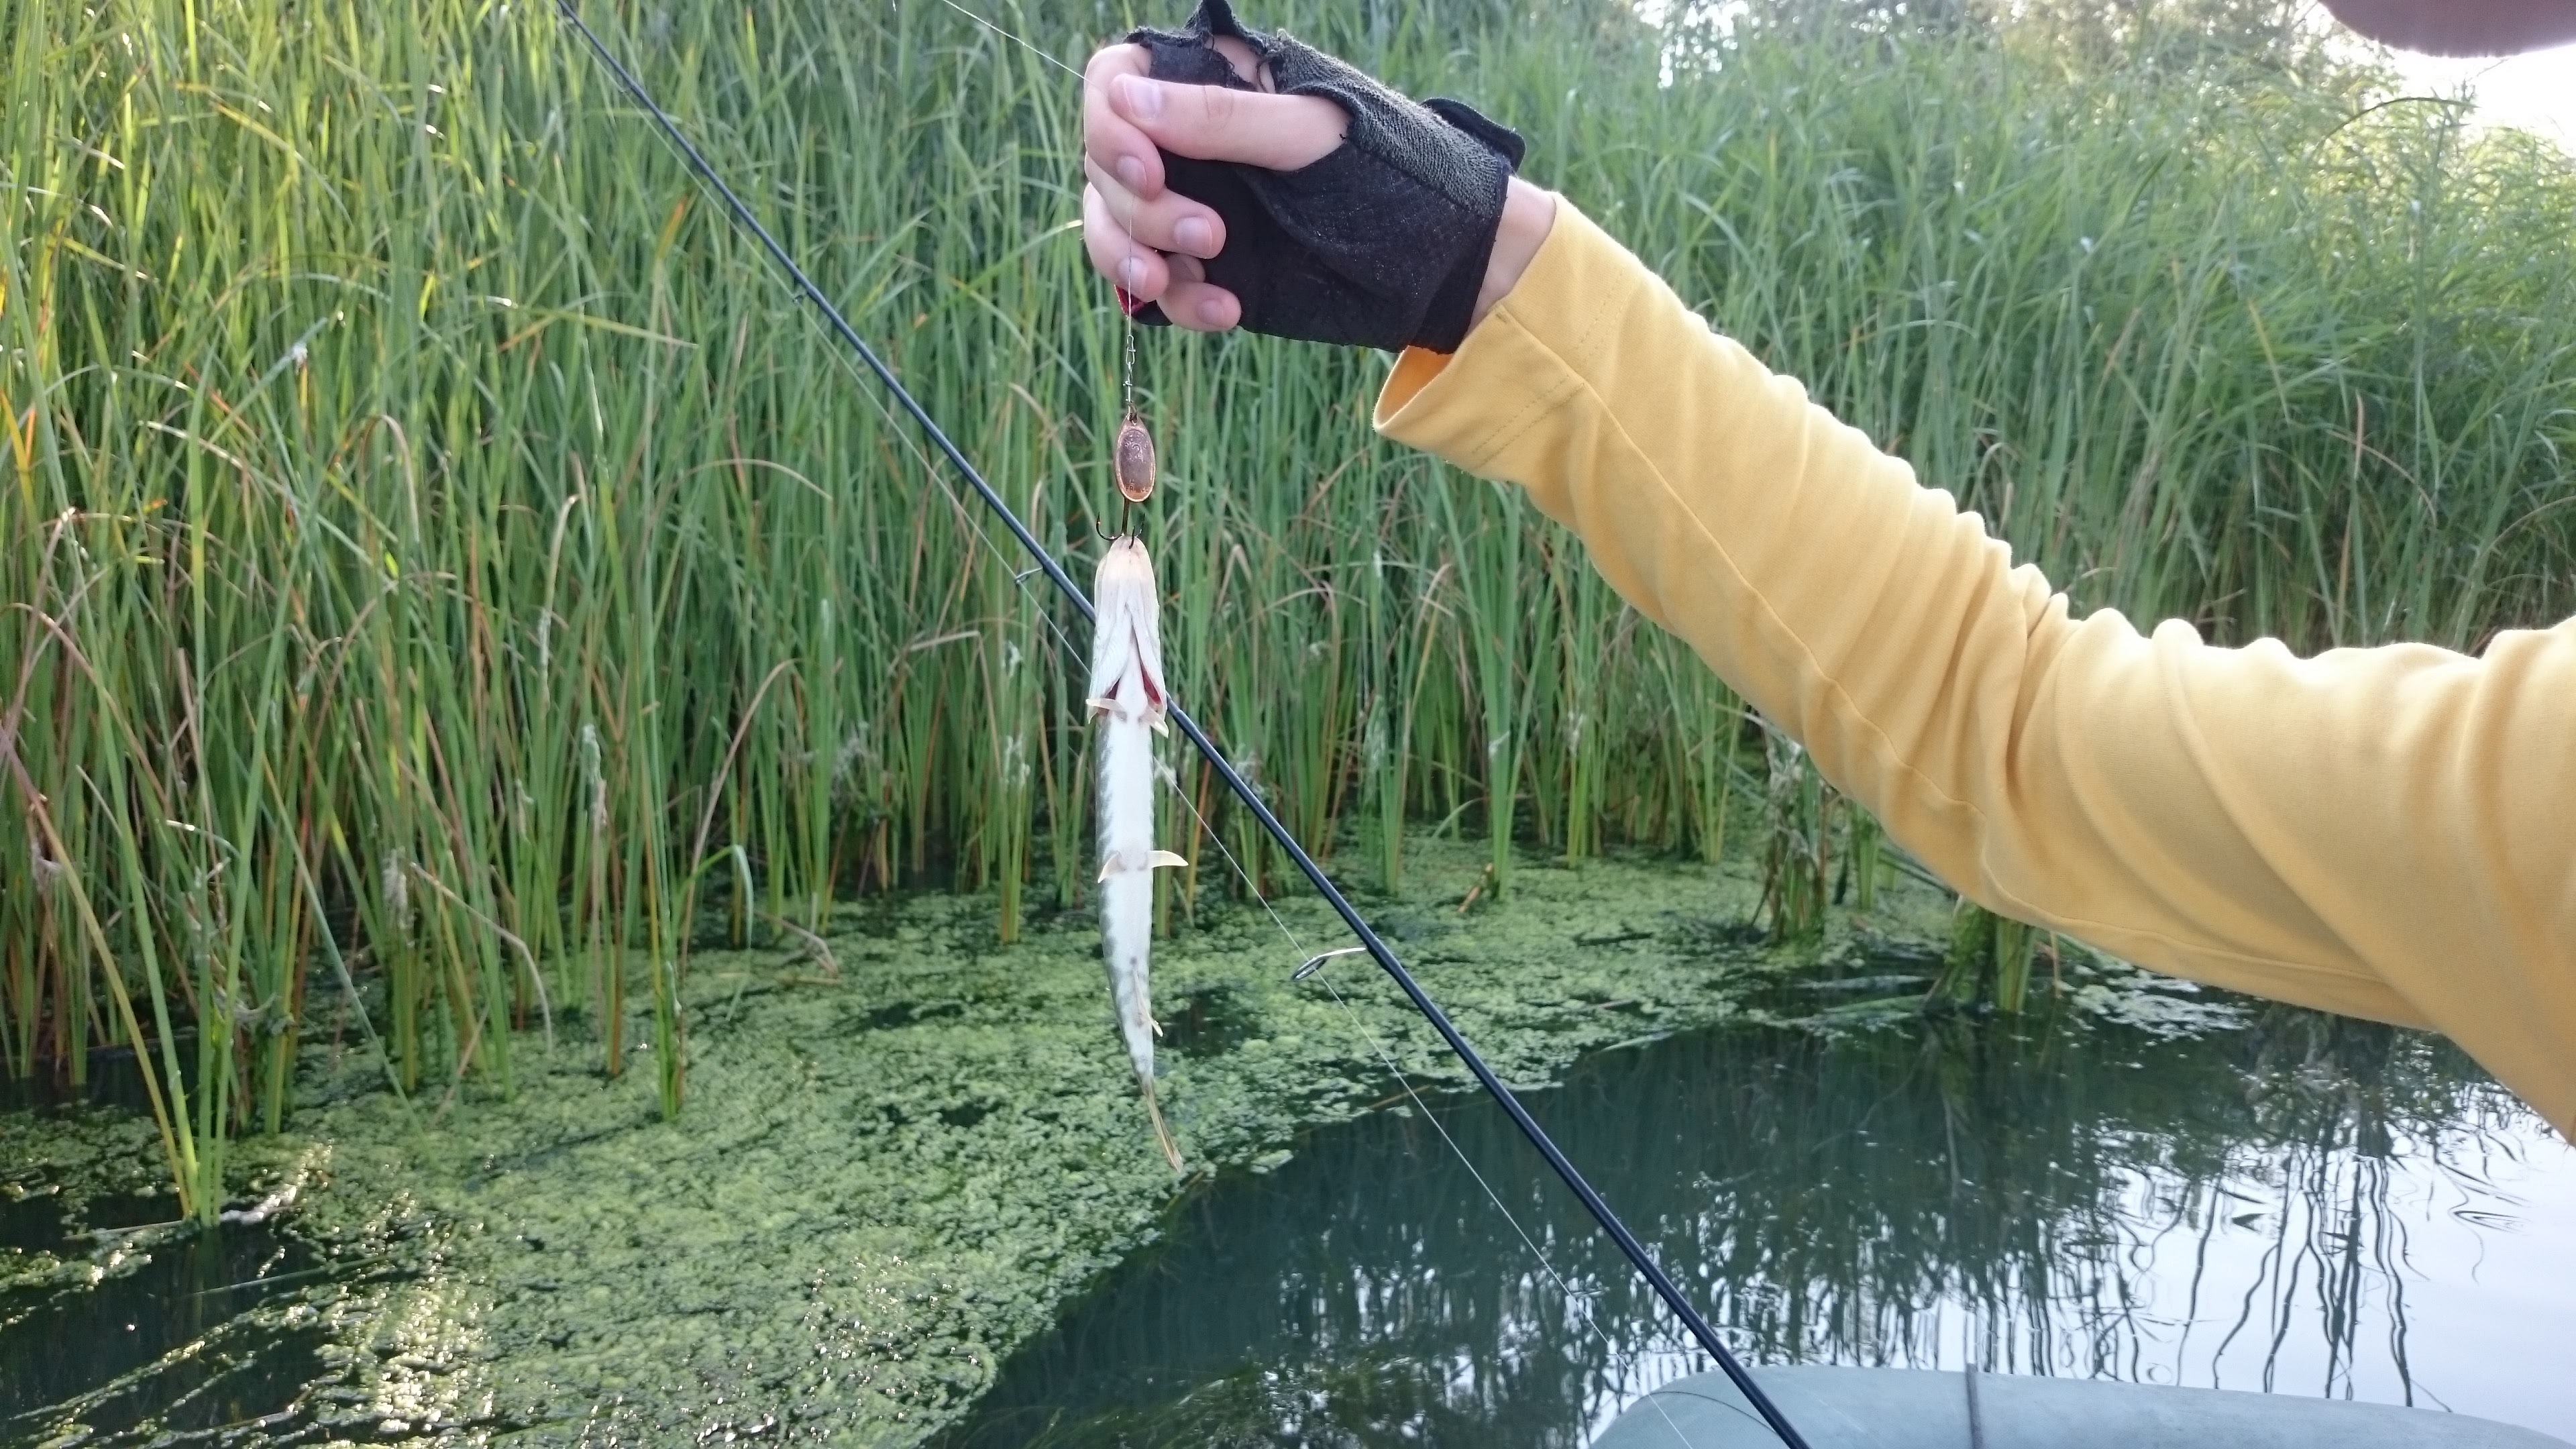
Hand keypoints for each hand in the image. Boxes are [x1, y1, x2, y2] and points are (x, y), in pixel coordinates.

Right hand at [1078, 2, 1555, 350]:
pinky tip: (1227, 312)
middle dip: (1140, 209)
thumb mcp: (1310, 136)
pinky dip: (1179, 305)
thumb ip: (1223, 118)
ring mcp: (1194, 206)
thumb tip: (1128, 98)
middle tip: (1209, 235)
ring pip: (1115, 229)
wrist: (1444, 260)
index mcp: (1215, 82)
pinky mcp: (1208, 269)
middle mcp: (1191, 141)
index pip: (1116, 83)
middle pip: (1106, 165)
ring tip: (1181, 284)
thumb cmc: (1394, 172)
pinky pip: (1157, 290)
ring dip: (1134, 261)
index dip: (1110, 126)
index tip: (1149, 169)